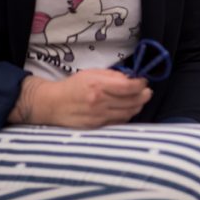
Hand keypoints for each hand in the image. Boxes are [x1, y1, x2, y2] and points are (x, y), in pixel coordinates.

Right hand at [10, 70, 151, 127]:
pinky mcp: (98, 126)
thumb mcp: (91, 73)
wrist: (52, 104)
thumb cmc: (73, 86)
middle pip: (133, 101)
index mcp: (98, 86)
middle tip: (146, 91)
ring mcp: (99, 116)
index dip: (141, 84)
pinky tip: (128, 109)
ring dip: (138, 106)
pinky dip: (128, 115)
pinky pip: (120, 122)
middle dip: (144, 95)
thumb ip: (112, 76)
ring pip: (129, 113)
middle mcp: (100, 102)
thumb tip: (132, 79)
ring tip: (139, 100)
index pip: (129, 87)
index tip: (144, 81)